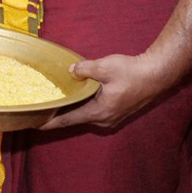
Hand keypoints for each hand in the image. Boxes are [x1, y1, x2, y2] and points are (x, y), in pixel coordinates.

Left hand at [41, 52, 174, 130]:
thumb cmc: (132, 72)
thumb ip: (84, 70)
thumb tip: (70, 71)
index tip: (34, 125)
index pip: (68, 121)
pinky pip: (94, 112)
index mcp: (98, 112)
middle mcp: (104, 120)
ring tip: (53, 104)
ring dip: (70, 111)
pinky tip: (74, 98)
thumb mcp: (104, 67)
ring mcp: (112, 118)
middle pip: (75, 120)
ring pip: (85, 116)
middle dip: (57, 116)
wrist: (157, 74)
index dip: (50, 123)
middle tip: (40, 110)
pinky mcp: (117, 112)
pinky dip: (82, 107)